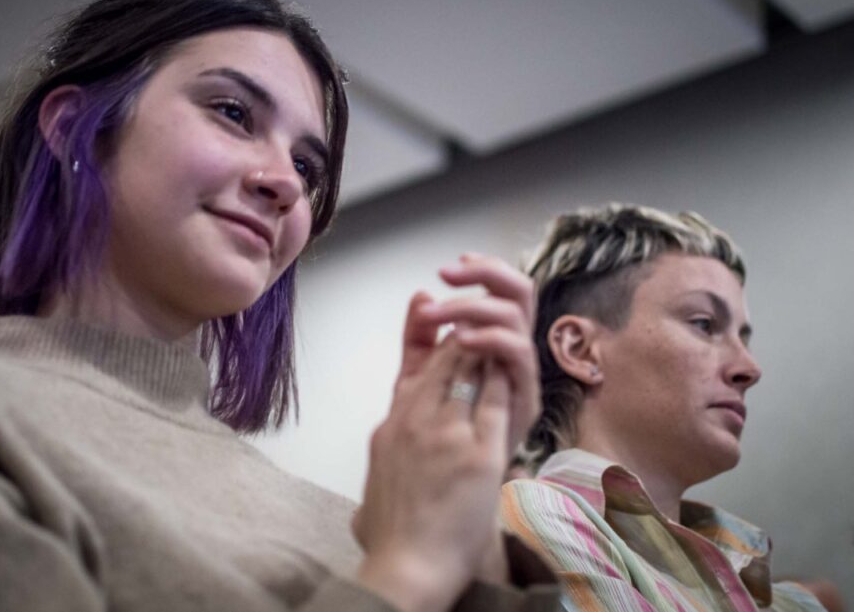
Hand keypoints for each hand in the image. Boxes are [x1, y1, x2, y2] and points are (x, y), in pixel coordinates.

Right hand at [352, 254, 540, 611]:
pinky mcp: (476, 451)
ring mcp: (444, 432)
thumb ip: (377, 476)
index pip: (414, 365)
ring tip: (500, 332)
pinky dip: (503, 378)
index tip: (438, 313)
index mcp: (390, 424)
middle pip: (443, 358)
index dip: (430, 335)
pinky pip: (493, 399)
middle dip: (466, 335)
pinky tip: (513, 366)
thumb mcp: (369, 489)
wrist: (404, 566)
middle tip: (482, 319)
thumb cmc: (390, 537)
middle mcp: (413, 419)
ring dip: (486, 348)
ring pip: (467, 368)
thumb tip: (365, 494)